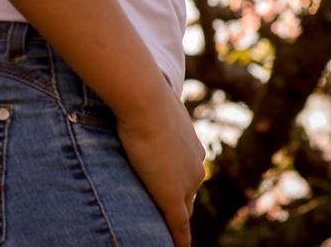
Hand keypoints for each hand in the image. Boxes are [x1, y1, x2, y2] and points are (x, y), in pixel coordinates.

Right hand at [115, 91, 204, 246]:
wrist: (146, 102)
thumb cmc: (145, 97)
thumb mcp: (153, 104)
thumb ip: (150, 112)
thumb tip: (135, 97)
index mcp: (193, 147)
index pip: (186, 173)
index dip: (175, 181)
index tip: (166, 184)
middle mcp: (196, 167)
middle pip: (187, 194)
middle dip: (179, 202)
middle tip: (165, 211)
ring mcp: (186, 183)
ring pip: (183, 209)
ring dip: (173, 218)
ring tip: (165, 231)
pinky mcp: (172, 197)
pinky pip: (179, 225)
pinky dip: (179, 239)